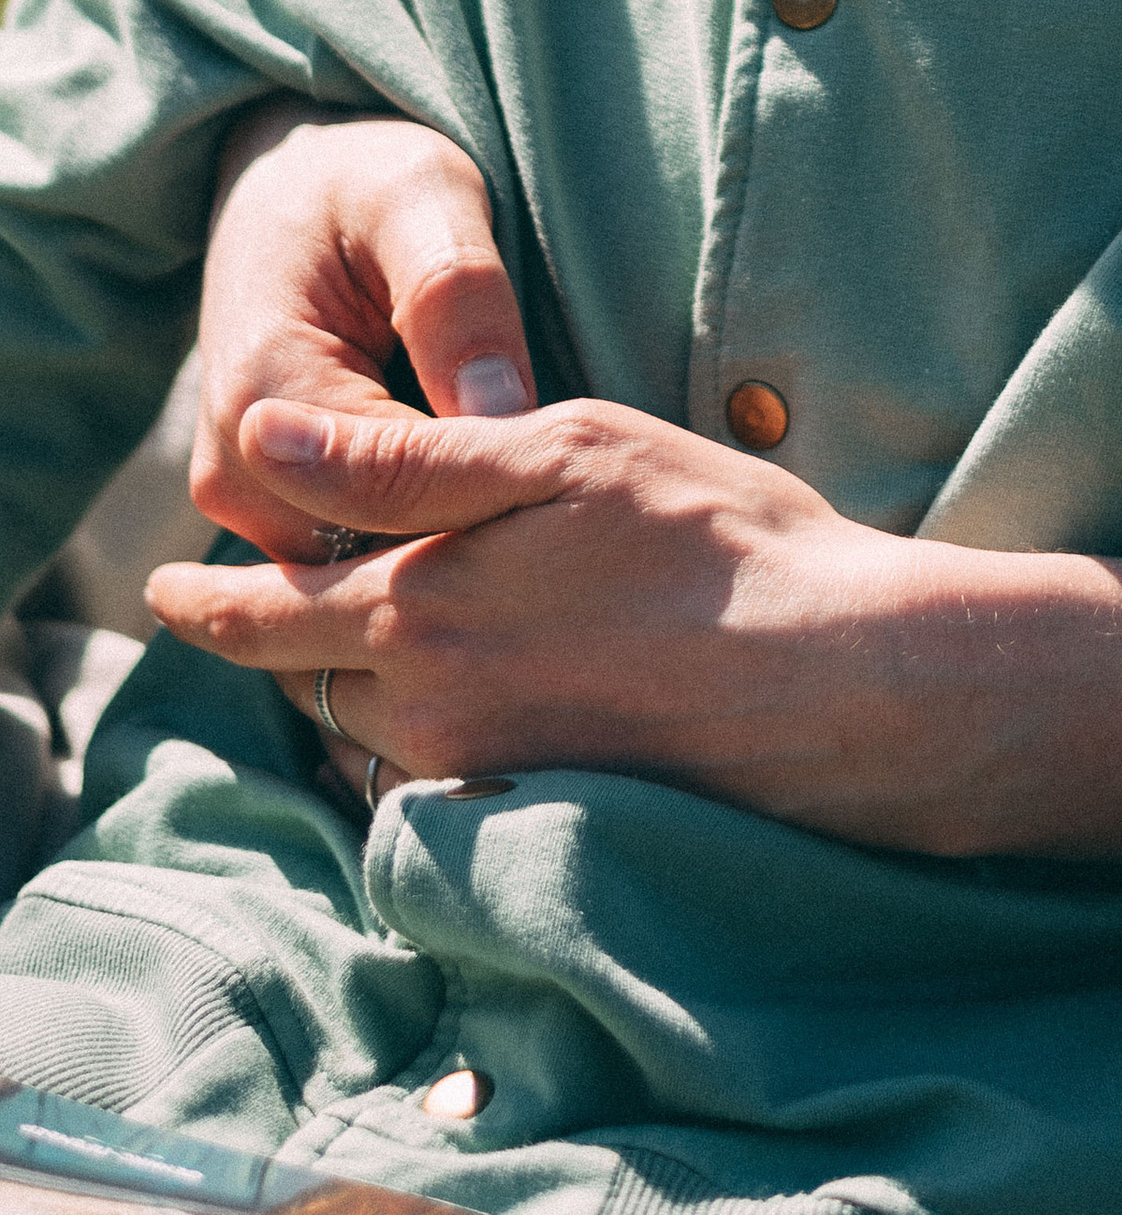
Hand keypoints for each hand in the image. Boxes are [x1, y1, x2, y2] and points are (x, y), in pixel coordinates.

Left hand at [153, 388, 1056, 846]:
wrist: (835, 680)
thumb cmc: (713, 538)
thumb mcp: (559, 454)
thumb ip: (402, 458)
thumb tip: (260, 438)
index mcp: (420, 608)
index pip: (266, 612)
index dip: (205, 597)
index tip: (161, 586)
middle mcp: (431, 707)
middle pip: (308, 678)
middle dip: (269, 642)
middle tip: (242, 610)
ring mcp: (487, 769)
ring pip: (371, 729)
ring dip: (342, 687)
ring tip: (344, 647)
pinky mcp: (542, 809)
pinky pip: (437, 772)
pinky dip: (418, 731)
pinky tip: (457, 703)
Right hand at [192, 106, 536, 564]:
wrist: (292, 191)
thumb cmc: (367, 183)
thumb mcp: (424, 197)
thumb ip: (454, 296)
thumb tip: (499, 411)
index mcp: (263, 394)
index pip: (392, 499)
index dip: (492, 495)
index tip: (576, 471)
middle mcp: (238, 469)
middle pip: (377, 552)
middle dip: (476, 529)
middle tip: (575, 491)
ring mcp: (246, 501)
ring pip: (370, 572)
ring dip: (453, 539)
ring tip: (544, 491)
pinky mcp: (273, 510)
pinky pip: (358, 558)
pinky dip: (426, 534)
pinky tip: (493, 498)